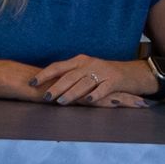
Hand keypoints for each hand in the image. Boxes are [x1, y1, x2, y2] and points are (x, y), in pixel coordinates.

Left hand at [30, 53, 154, 108]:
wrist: (132, 73)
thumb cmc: (104, 74)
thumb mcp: (86, 70)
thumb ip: (70, 76)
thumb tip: (47, 87)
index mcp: (80, 61)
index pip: (58, 67)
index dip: (44, 75)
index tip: (31, 83)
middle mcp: (89, 64)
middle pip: (70, 76)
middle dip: (57, 87)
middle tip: (46, 97)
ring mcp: (102, 71)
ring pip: (84, 83)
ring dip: (72, 93)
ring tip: (62, 102)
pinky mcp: (114, 81)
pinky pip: (103, 88)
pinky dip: (95, 94)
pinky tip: (88, 100)